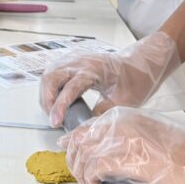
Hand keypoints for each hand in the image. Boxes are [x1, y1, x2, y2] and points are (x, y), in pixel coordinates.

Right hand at [39, 31, 180, 126]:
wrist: (138, 64)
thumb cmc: (134, 80)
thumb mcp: (124, 101)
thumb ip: (103, 112)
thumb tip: (83, 125)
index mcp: (94, 69)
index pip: (70, 87)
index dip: (60, 106)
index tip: (56, 122)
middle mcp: (79, 61)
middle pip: (51, 78)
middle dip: (47, 100)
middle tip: (54, 119)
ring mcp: (73, 58)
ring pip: (48, 75)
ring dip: (46, 95)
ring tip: (53, 112)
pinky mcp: (70, 61)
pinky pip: (52, 73)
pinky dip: (49, 88)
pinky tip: (56, 101)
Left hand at [60, 107, 184, 183]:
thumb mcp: (152, 136)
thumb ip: (130, 138)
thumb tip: (112, 154)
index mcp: (125, 115)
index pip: (87, 126)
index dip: (74, 142)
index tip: (69, 152)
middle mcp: (118, 123)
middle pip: (80, 140)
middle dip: (74, 161)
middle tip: (80, 178)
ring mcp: (120, 139)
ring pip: (83, 155)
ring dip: (81, 175)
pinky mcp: (124, 158)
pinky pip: (93, 170)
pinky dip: (90, 182)